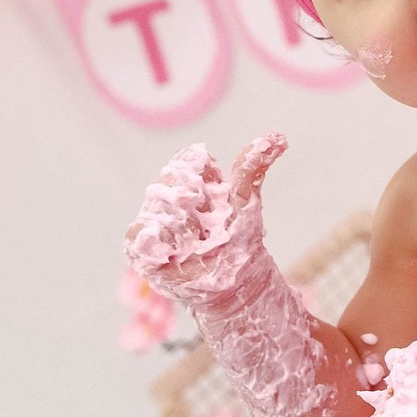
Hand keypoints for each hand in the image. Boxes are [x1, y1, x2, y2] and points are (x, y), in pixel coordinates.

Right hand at [124, 134, 286, 303]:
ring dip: (177, 221)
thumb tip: (279, 137)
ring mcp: (156, 223)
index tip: (211, 182)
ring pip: (154, 207)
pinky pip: (137, 235)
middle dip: (188, 196)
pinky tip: (169, 249)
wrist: (235, 278)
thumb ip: (254, 166)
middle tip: (206, 217)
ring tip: (197, 238)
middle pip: (168, 182)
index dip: (197, 168)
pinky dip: (150, 237)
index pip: (186, 161)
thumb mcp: (246, 199)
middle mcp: (170, 199)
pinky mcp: (145, 250)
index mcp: (193, 181)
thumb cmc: (240, 234)